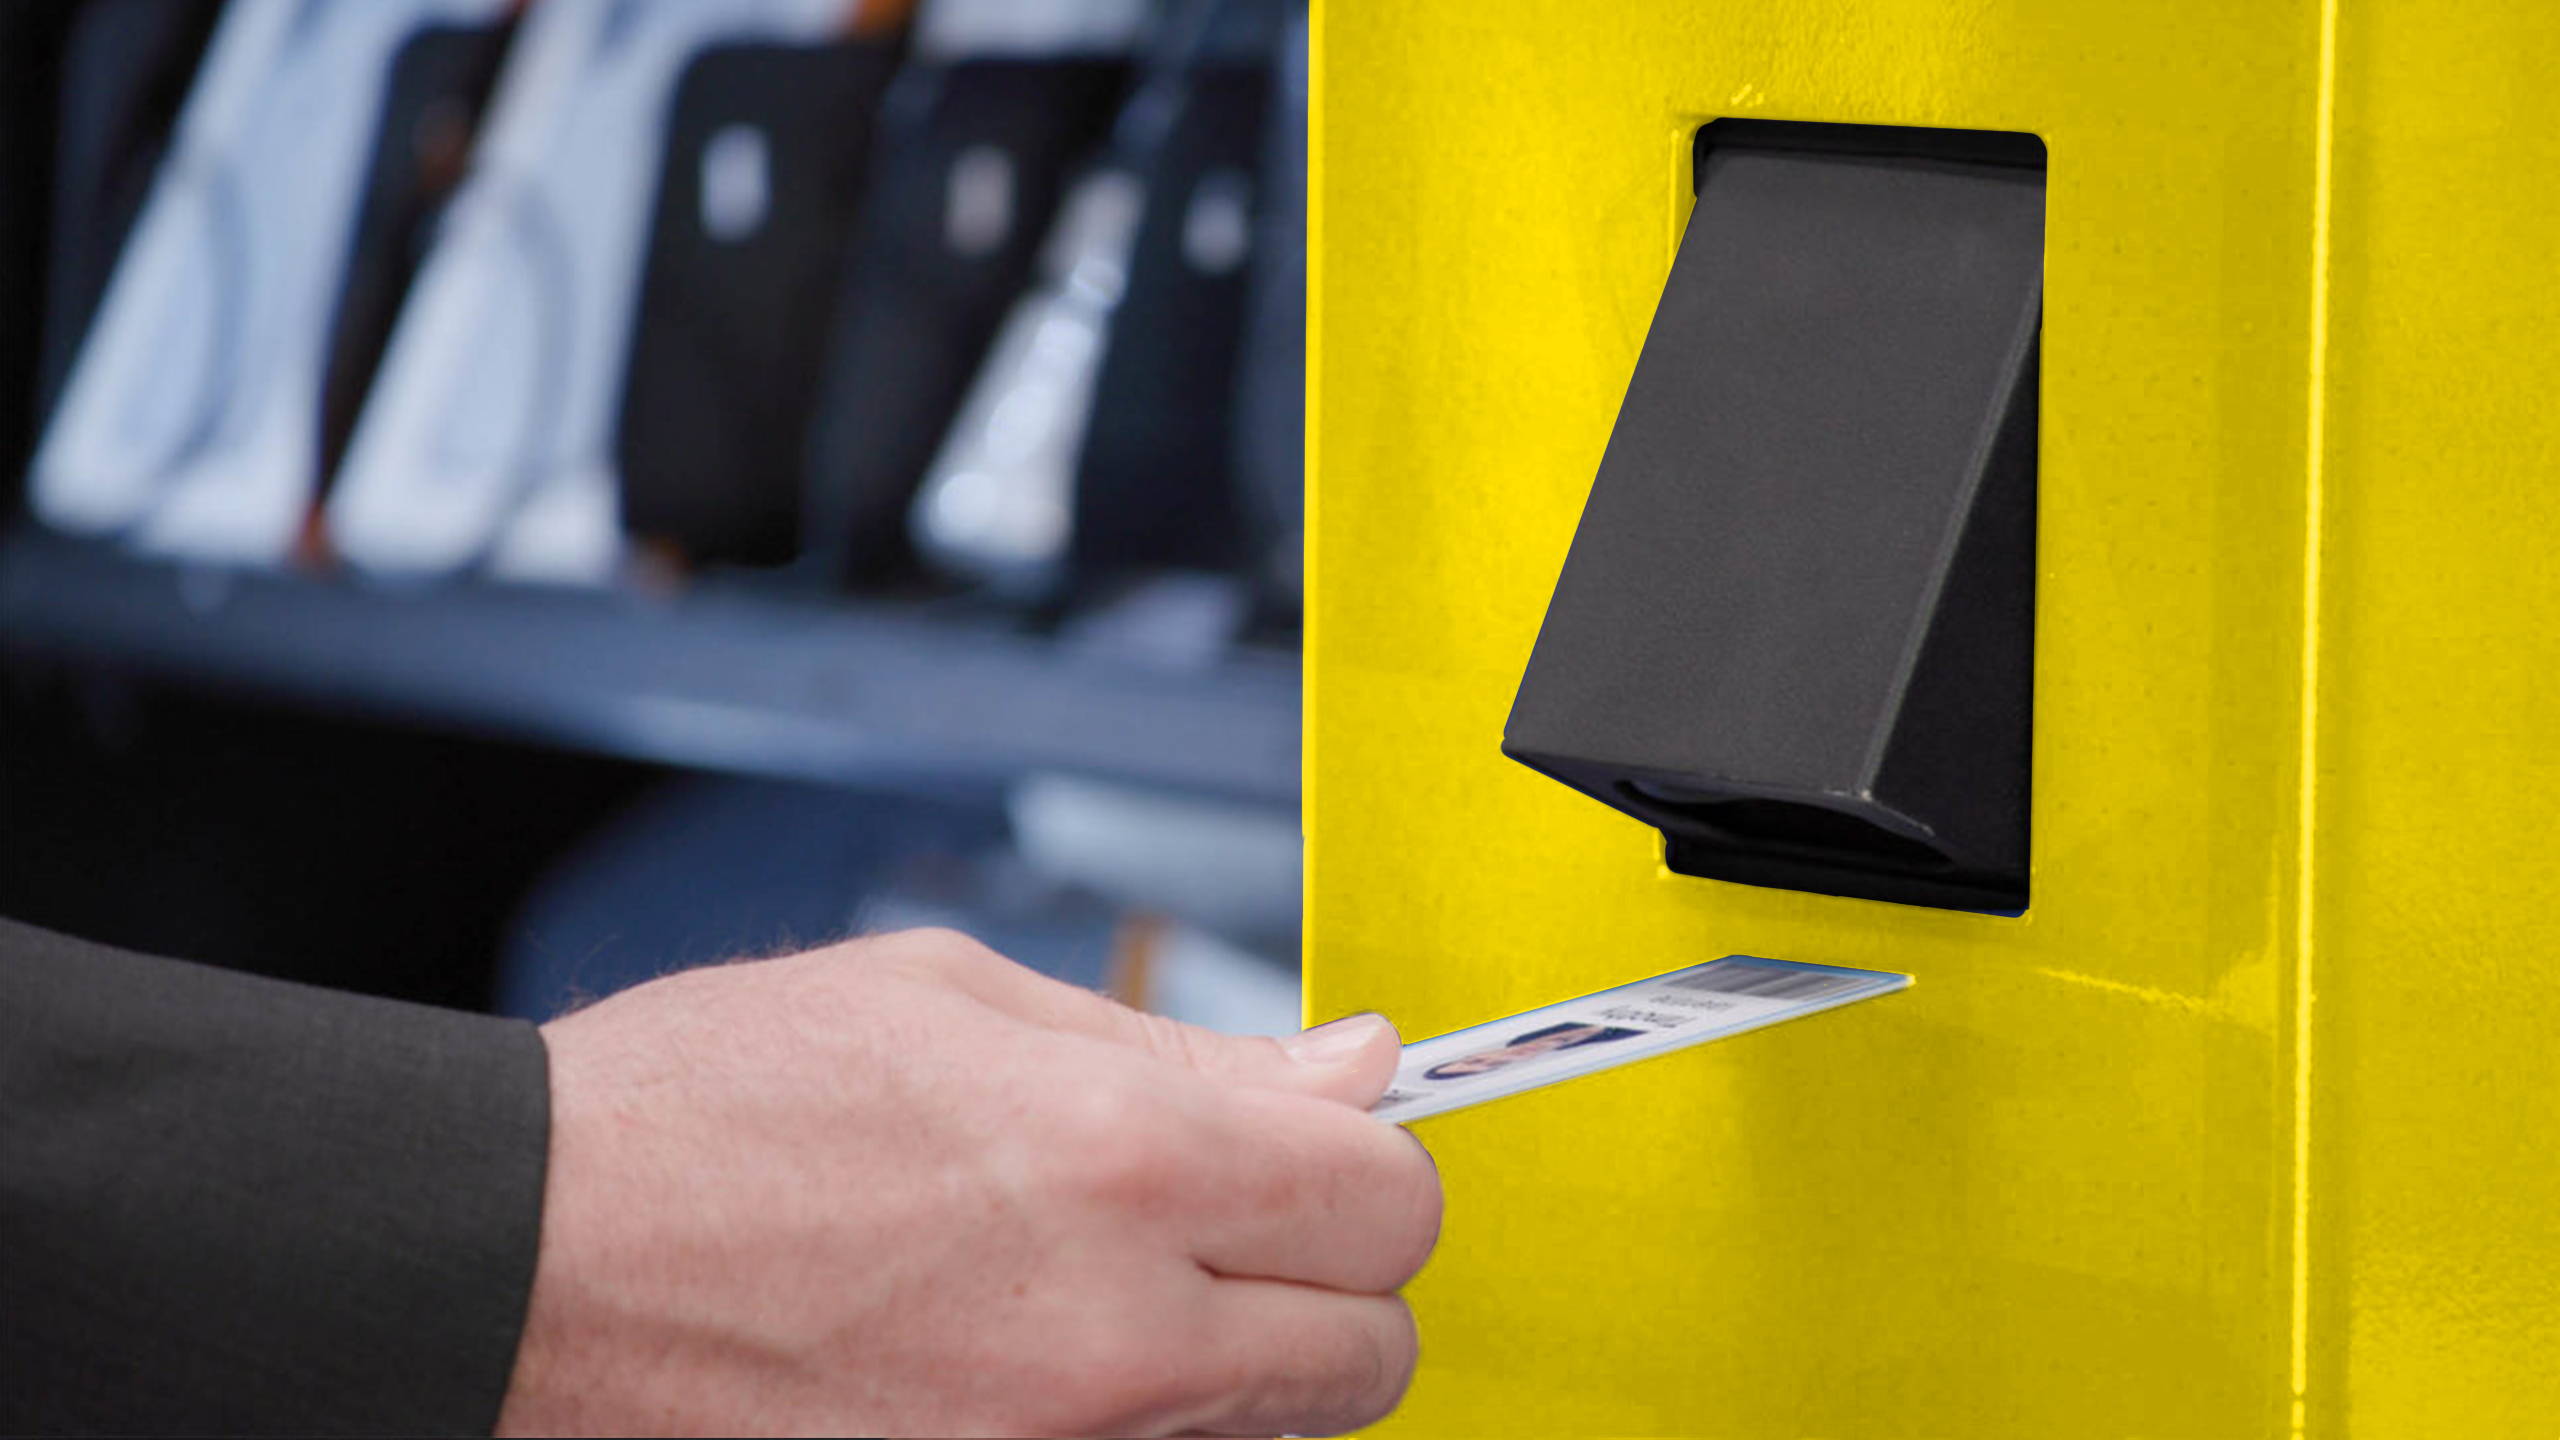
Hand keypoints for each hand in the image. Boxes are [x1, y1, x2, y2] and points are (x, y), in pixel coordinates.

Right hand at [495, 928, 1438, 1437]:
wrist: (522, 1265)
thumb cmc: (702, 1112)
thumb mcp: (953, 1000)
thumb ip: (1182, 1044)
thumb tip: (1352, 1065)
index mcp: (1121, 1159)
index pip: (1390, 1195)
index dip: (1368, 1157)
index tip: (1321, 1141)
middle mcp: (1115, 1333)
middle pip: (1375, 1348)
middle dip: (1332, 1276)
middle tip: (1232, 1220)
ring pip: (1275, 1427)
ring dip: (1243, 1355)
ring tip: (1104, 1275)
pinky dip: (1141, 1417)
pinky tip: (1038, 1344)